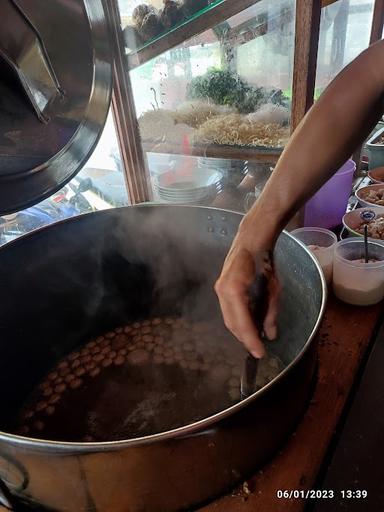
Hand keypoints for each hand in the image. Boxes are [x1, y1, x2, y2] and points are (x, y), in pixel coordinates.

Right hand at [215, 232, 279, 358]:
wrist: (251, 241)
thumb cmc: (264, 262)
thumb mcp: (273, 289)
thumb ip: (270, 312)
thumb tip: (271, 334)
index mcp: (234, 291)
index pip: (242, 323)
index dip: (251, 340)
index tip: (260, 354)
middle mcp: (222, 292)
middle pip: (232, 324)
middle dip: (245, 338)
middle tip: (259, 349)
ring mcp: (219, 290)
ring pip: (228, 318)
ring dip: (241, 330)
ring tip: (255, 339)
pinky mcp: (221, 289)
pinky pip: (228, 310)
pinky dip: (238, 320)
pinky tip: (249, 324)